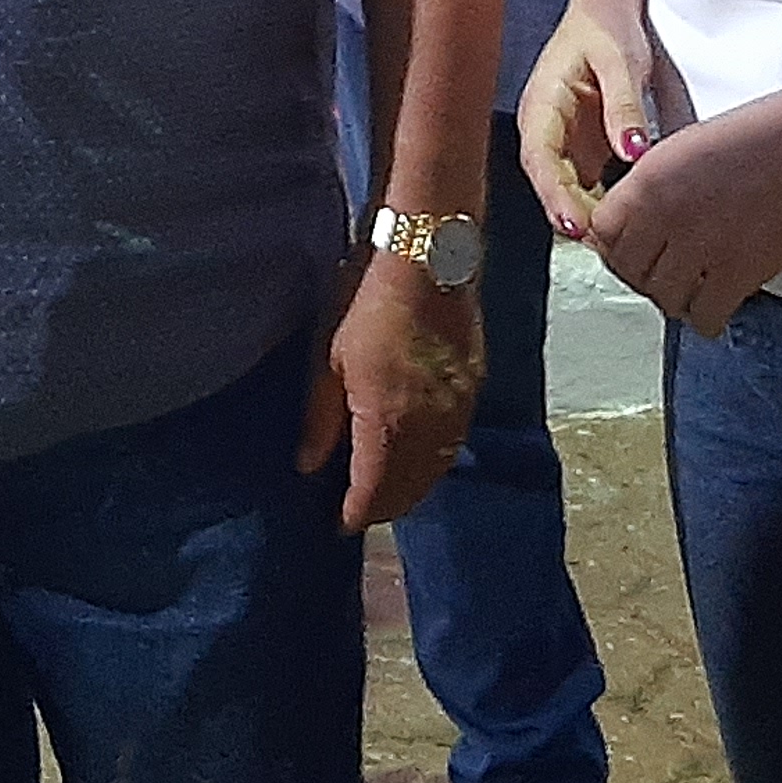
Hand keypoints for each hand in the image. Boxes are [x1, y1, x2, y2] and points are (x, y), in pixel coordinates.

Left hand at [296, 250, 484, 531]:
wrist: (428, 257)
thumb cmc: (366, 303)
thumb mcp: (328, 360)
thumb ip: (320, 421)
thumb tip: (308, 467)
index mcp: (388, 423)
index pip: (374, 492)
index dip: (355, 514)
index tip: (338, 525)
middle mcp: (429, 427)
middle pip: (409, 489)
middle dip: (384, 507)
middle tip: (359, 511)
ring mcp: (457, 409)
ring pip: (436, 470)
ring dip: (412, 488)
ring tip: (385, 491)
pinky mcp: (473, 388)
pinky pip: (454, 443)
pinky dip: (435, 460)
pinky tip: (418, 454)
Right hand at [516, 0, 681, 243]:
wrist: (606, 9)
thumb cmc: (606, 28)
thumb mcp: (620, 61)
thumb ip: (624, 106)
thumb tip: (633, 151)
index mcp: (542, 102)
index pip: (539, 157)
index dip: (554, 194)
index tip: (575, 224)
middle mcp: (543, 126)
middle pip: (547, 180)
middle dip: (569, 213)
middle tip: (604, 244)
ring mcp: (559, 139)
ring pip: (563, 187)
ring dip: (584, 213)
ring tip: (617, 241)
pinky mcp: (578, 146)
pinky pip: (582, 182)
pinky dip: (598, 202)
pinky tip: (623, 220)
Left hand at [581, 92, 781, 340]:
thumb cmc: (757, 138)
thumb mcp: (684, 147)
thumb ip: (651, 184)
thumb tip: (630, 220)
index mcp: (648, 179)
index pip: (600, 233)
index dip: (612, 245)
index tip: (628, 249)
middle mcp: (667, 214)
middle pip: (627, 271)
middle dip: (640, 276)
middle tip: (661, 273)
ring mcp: (701, 246)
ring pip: (663, 298)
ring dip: (674, 297)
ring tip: (691, 287)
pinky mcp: (738, 272)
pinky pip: (704, 315)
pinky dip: (707, 316)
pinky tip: (716, 303)